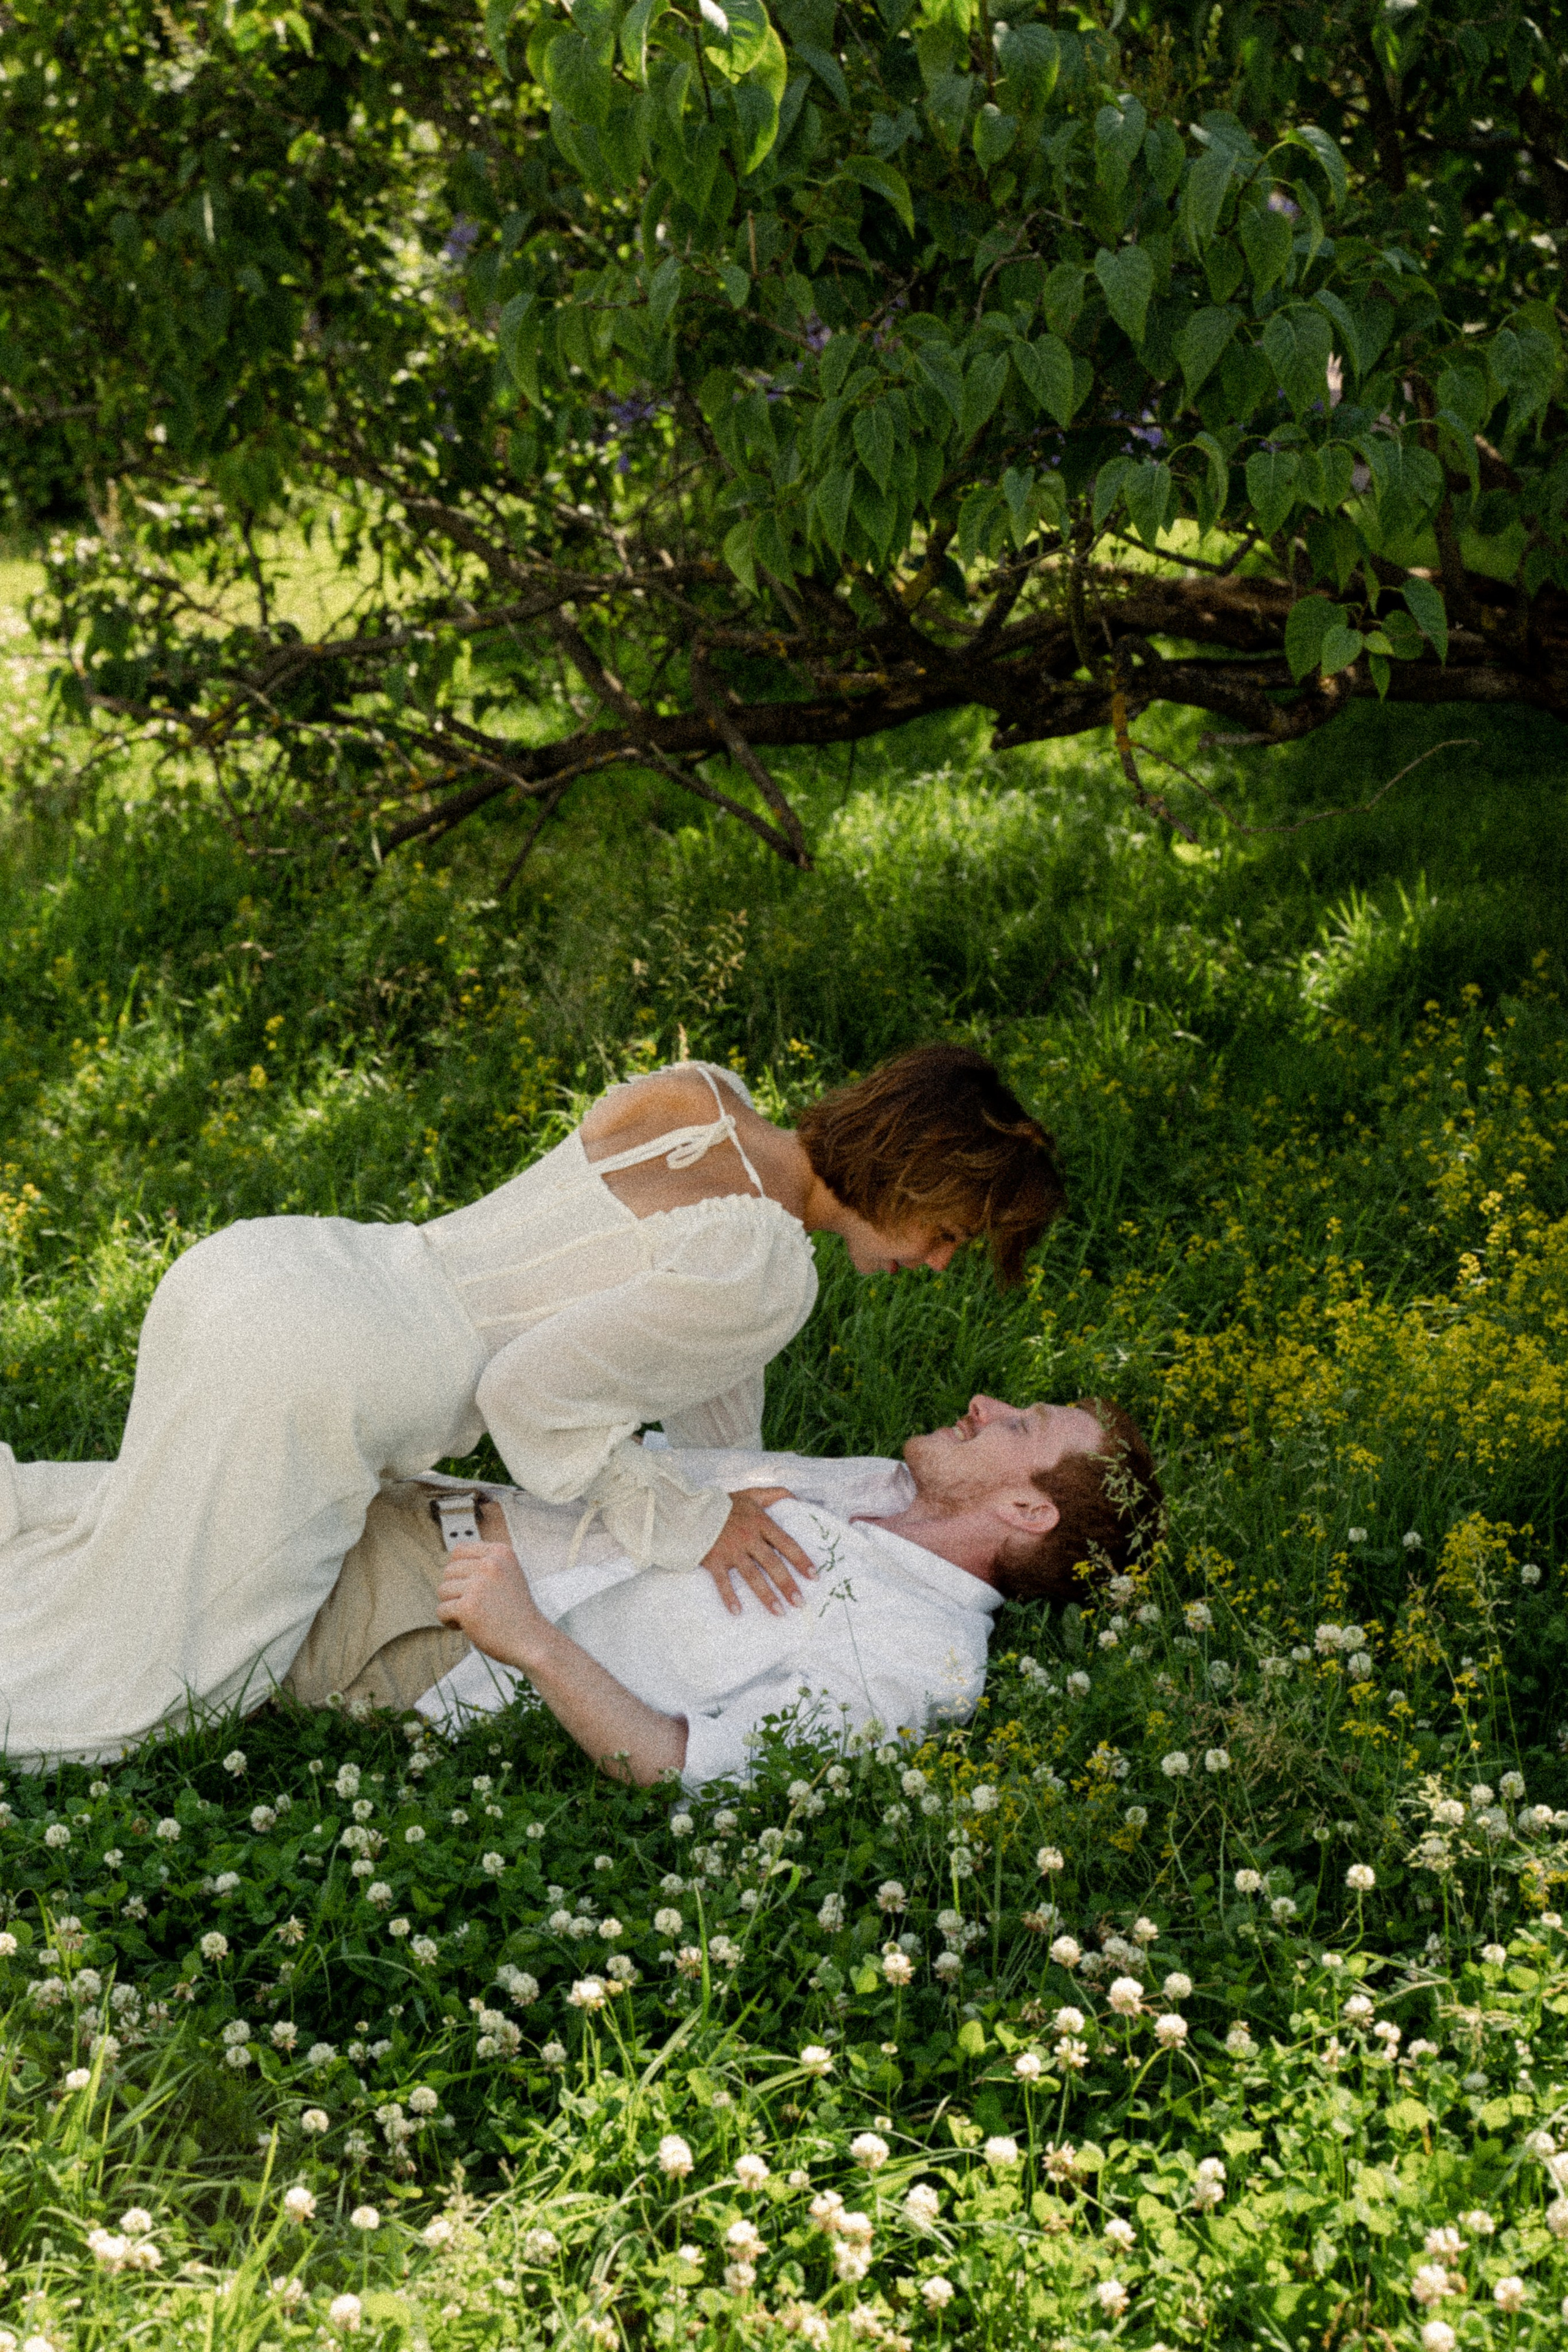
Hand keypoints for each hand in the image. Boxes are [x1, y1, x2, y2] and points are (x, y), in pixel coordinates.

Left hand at [437, 1540, 544, 1666]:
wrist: (531, 1639)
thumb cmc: (516, 1611)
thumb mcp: (509, 1574)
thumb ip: (485, 1565)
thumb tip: (452, 1564)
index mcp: (501, 1553)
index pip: (460, 1550)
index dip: (458, 1570)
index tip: (468, 1586)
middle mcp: (490, 1564)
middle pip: (449, 1571)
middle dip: (455, 1590)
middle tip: (473, 1605)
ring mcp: (479, 1585)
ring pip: (443, 1590)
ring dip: (452, 1605)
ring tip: (471, 1615)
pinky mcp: (468, 1607)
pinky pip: (441, 1610)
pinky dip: (449, 1621)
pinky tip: (466, 1626)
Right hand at [701, 1487, 814, 1616]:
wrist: (692, 1509)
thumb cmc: (724, 1504)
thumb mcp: (752, 1494)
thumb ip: (775, 1494)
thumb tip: (797, 1498)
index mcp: (760, 1523)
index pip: (786, 1543)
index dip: (801, 1560)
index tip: (814, 1576)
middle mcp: (748, 1538)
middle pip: (772, 1564)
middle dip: (787, 1584)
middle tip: (800, 1602)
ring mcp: (731, 1551)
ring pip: (752, 1576)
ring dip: (766, 1595)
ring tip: (779, 1612)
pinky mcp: (713, 1560)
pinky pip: (722, 1582)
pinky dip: (729, 1597)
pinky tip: (738, 1612)